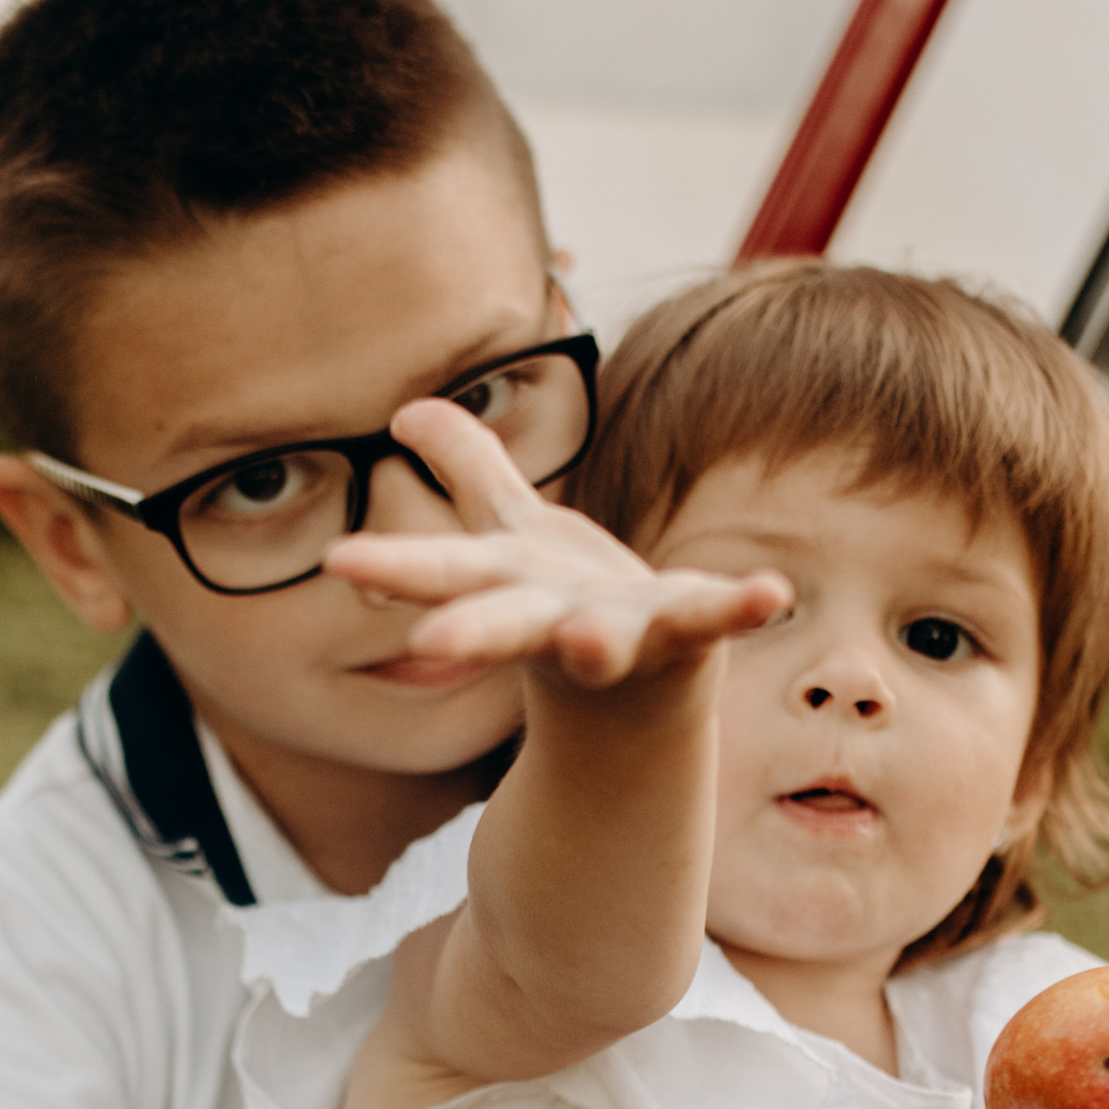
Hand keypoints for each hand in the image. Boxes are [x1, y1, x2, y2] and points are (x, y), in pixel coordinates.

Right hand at [326, 397, 785, 687]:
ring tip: (587, 642)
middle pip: (507, 624)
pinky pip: (715, 617)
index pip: (447, 574)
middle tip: (431, 641)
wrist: (643, 700)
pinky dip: (740, 605)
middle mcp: (557, 620)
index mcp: (512, 589)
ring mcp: (626, 635)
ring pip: (602, 640)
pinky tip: (769, 591)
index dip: (396, 567)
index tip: (339, 562)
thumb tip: (407, 409)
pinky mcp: (690, 634)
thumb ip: (467, 470)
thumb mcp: (512, 533)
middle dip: (472, 630)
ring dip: (593, 642)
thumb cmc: (565, 604)